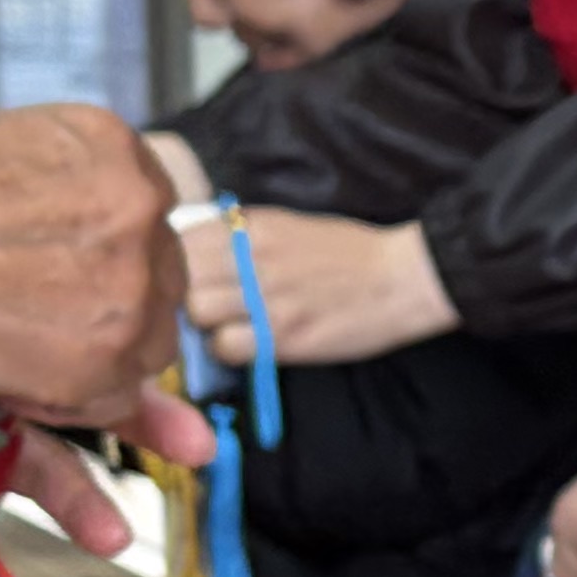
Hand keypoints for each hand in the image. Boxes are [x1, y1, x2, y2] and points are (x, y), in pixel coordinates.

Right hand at [0, 106, 209, 463]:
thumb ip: (44, 185)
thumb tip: (57, 230)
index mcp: (109, 143)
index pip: (146, 209)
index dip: (107, 252)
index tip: (72, 272)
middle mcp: (137, 205)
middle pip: (160, 277)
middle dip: (108, 306)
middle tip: (34, 319)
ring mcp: (132, 282)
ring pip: (146, 344)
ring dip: (91, 358)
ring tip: (8, 347)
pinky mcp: (106, 356)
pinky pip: (111, 398)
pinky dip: (63, 402)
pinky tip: (3, 373)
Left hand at [185, 205, 455, 366]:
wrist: (401, 278)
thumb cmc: (348, 253)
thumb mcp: (288, 225)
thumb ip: (241, 235)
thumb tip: (198, 249)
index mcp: (253, 226)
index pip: (183, 237)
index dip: (175, 260)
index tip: (185, 275)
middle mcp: (253, 256)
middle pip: (182, 274)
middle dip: (182, 293)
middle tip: (202, 307)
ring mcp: (266, 296)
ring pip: (197, 311)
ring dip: (202, 324)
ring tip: (223, 326)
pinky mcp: (282, 335)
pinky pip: (226, 346)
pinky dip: (227, 350)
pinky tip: (245, 345)